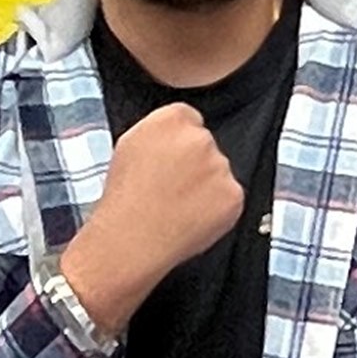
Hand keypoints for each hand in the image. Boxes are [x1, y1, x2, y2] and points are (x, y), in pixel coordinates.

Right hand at [58, 103, 248, 337]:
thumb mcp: (129, 145)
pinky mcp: (233, 195)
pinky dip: (217, 209)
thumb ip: (158, 131)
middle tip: (172, 187)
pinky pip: (230, 197)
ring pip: (219, 172)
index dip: (179, 143)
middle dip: (195, 163)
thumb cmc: (124, 197)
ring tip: (178, 206)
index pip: (190, 120)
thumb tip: (177, 134)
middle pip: (207, 145)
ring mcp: (220, 167)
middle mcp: (200, 138)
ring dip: (207, 186)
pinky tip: (191, 217)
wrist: (130, 238)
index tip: (170, 160)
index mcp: (172, 119)